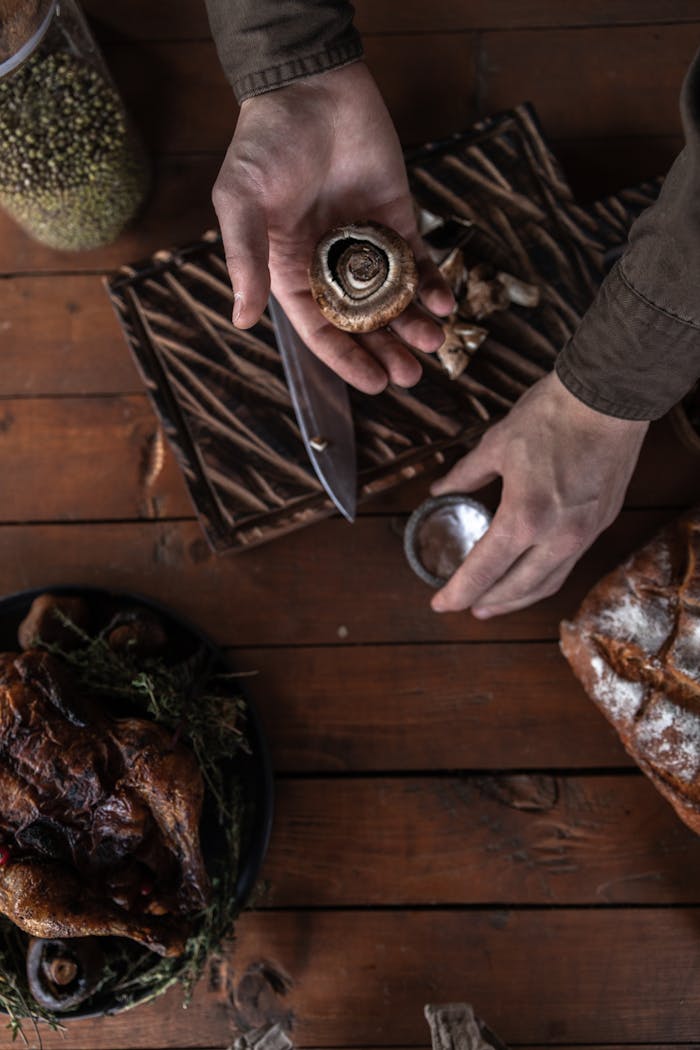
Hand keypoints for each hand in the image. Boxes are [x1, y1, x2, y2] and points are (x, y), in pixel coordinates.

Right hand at [211, 62, 453, 393]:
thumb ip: (245, 259)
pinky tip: (444, 301)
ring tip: (434, 342)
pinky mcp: (397, 215)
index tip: (374, 384)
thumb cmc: (265, 143)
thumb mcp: (242, 201)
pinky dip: (431, 281)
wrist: (310, 84)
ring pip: (393, 296)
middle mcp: (329, 263)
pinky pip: (417, 258)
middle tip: (413, 375)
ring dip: (413, 323)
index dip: (347, 359)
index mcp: (291, 269)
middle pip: (363, 321)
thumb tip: (240, 319)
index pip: (321, 328)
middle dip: (388, 350)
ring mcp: (366, 241)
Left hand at [430, 371, 648, 616]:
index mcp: (524, 518)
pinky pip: (569, 563)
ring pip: (548, 582)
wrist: (610, 396)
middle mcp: (558, 537)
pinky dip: (544, 576)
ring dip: (518, 597)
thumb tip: (440, 490)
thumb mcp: (496, 444)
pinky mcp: (602, 522)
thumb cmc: (552, 415)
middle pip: (517, 588)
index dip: (458, 592)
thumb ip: (466, 475)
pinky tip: (531, 573)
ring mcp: (585, 533)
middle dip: (488, 602)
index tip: (440, 603)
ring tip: (495, 602)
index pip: (484, 571)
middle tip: (466, 607)